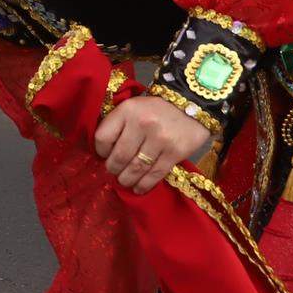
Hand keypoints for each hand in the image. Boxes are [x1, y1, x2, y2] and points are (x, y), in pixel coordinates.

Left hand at [93, 92, 215, 194]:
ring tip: (124, 181)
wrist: (192, 103)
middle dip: (113, 168)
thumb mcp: (132, 107)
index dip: (100, 150)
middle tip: (113, 172)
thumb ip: (119, 124)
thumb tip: (105, 150)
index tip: (103, 155)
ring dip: (127, 179)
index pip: (103, 137)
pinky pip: (155, 173)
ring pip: (137, 167)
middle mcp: (142, 124)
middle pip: (120, 156)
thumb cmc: (156, 108)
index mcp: (127, 110)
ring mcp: (160, 139)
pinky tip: (139, 188)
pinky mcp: (175, 152)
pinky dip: (145, 184)